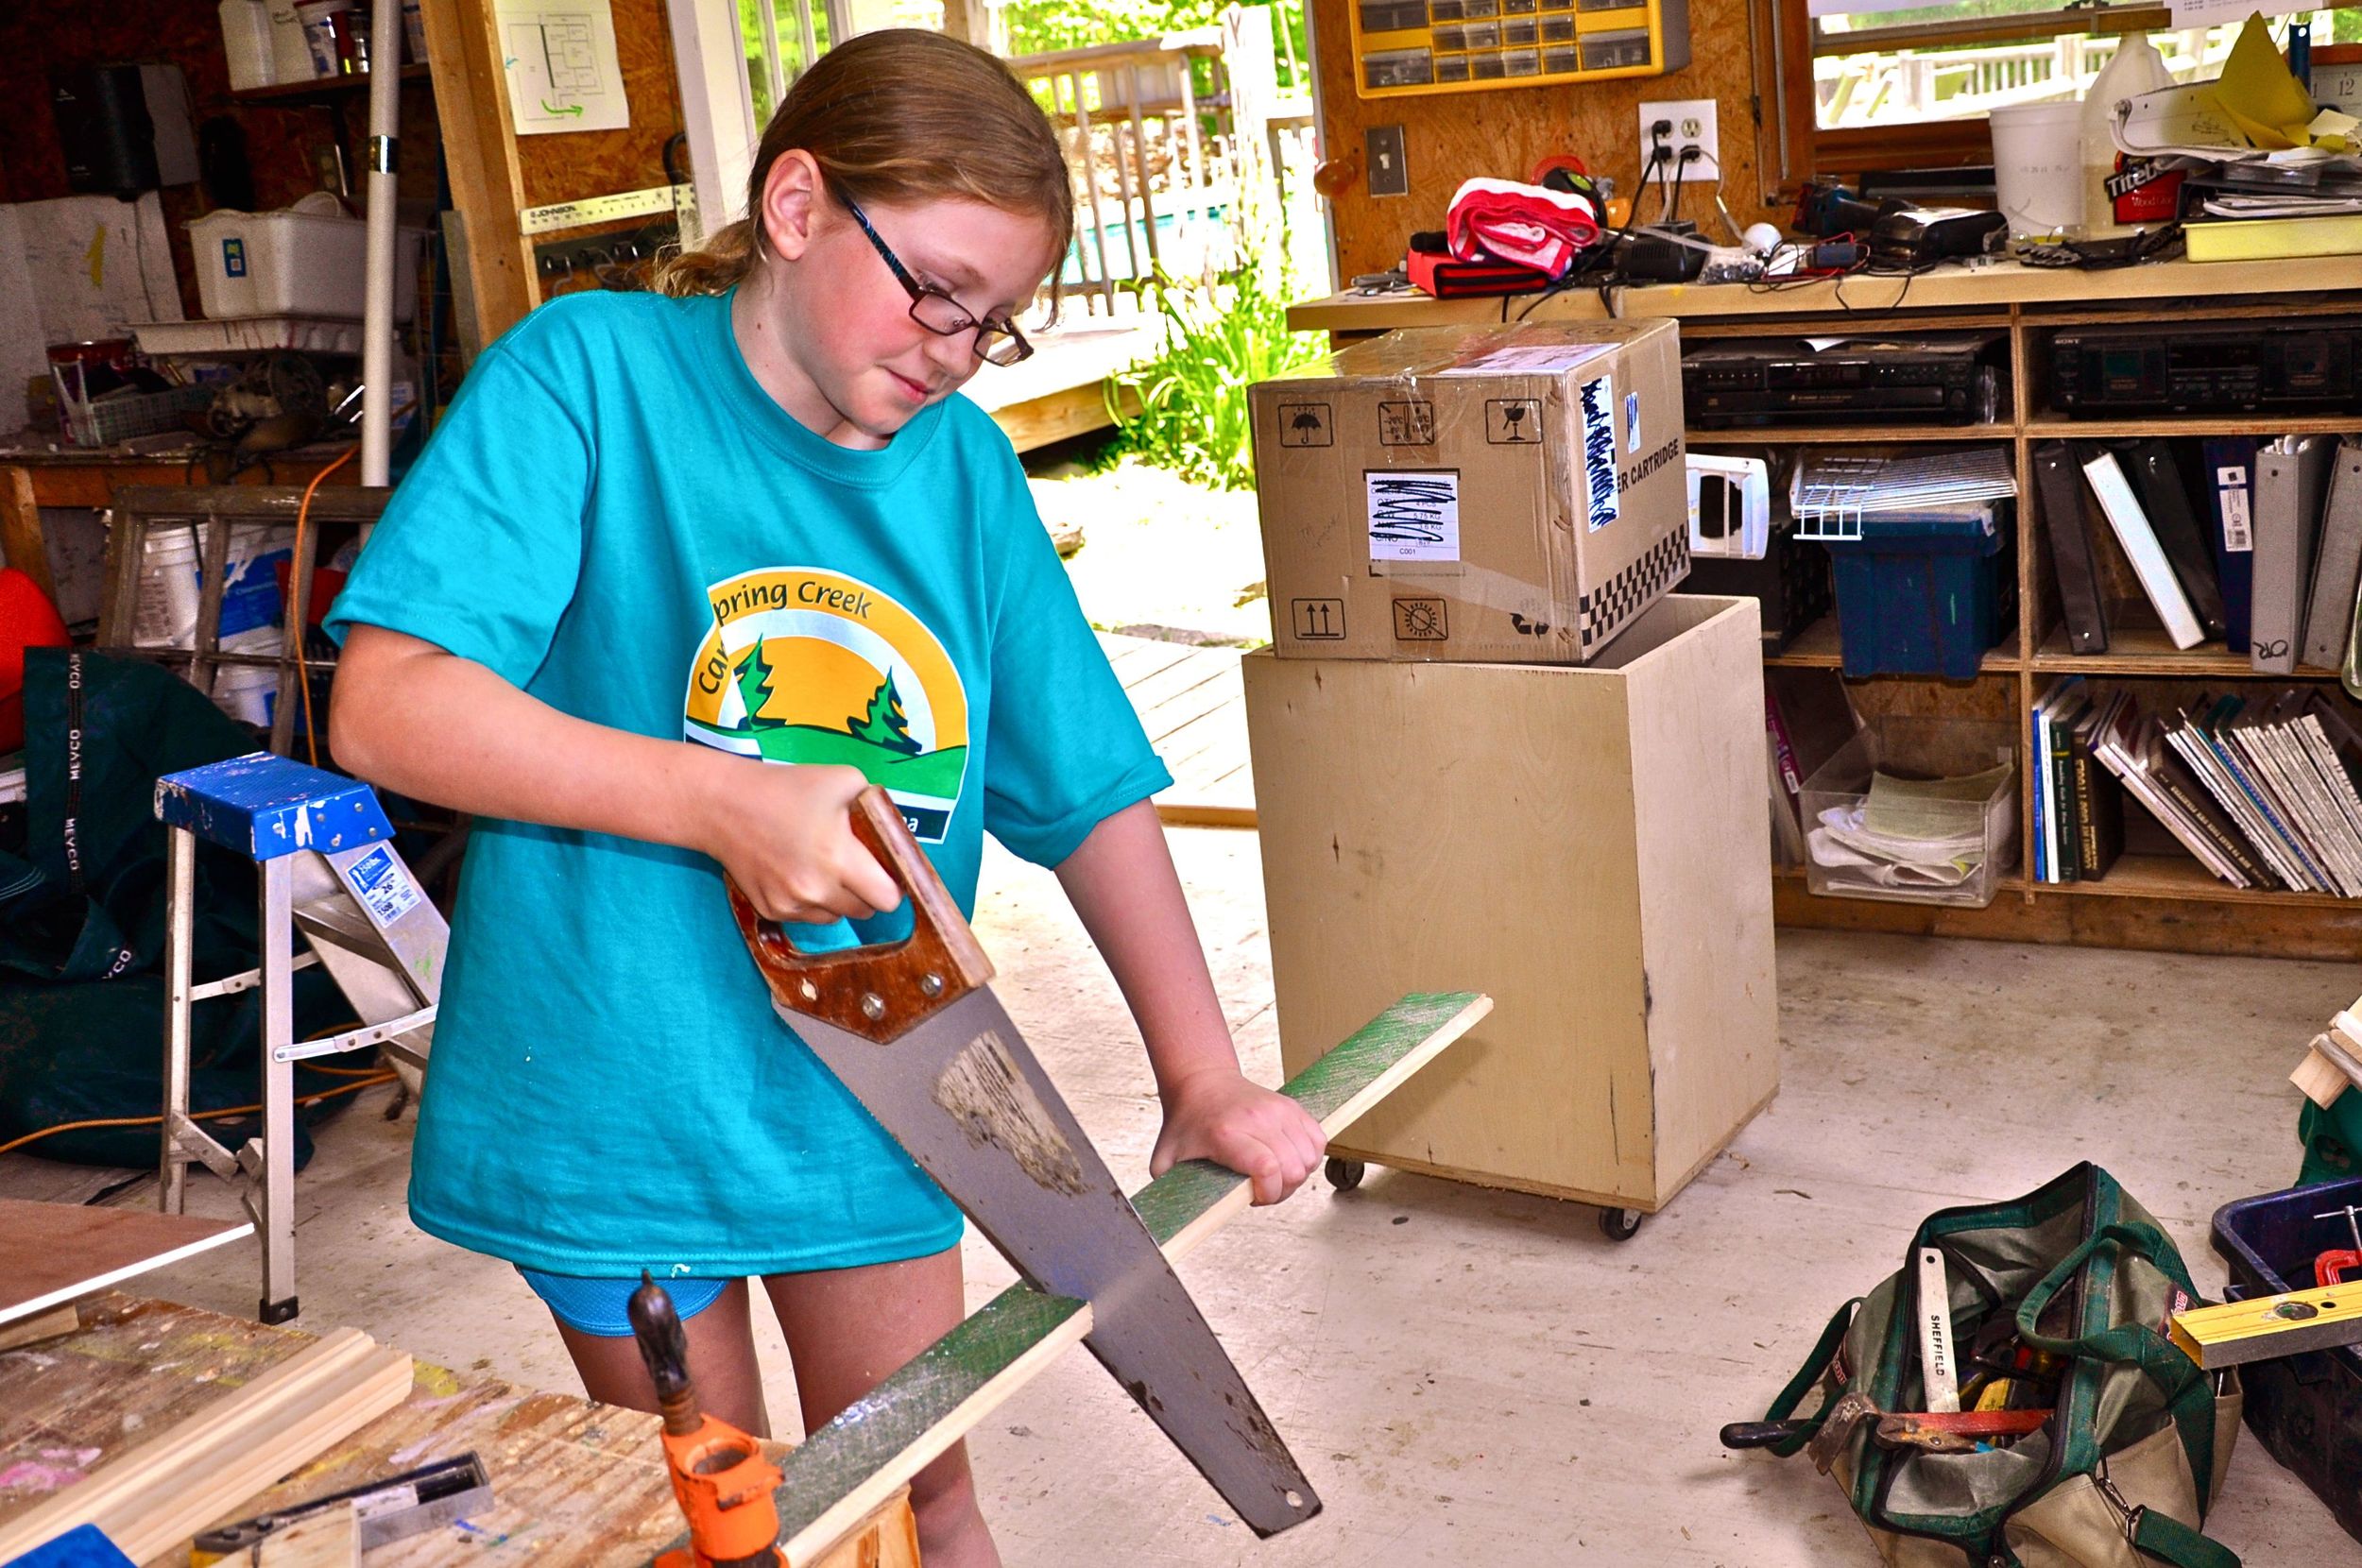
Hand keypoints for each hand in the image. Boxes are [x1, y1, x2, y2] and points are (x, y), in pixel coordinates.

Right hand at [691, 759, 902, 923]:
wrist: (723, 805)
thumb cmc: (785, 788)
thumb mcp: (844, 779)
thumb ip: (877, 807)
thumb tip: (894, 832)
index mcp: (838, 858)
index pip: (888, 899)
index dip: (892, 884)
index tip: (886, 870)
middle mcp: (816, 890)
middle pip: (865, 912)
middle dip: (867, 891)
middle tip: (854, 863)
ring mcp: (791, 905)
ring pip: (836, 917)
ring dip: (839, 898)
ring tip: (822, 864)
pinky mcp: (771, 911)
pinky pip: (807, 917)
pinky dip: (811, 901)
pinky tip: (797, 870)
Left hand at [1151, 1068, 1325, 1205]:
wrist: (1202, 1082)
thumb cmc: (1186, 1123)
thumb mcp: (1165, 1160)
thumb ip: (1169, 1192)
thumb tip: (1172, 1223)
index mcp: (1226, 1133)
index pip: (1266, 1167)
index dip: (1269, 1193)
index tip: (1254, 1198)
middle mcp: (1257, 1118)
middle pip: (1293, 1167)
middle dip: (1282, 1190)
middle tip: (1262, 1190)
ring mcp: (1278, 1109)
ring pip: (1309, 1157)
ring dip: (1296, 1176)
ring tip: (1273, 1176)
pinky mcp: (1292, 1106)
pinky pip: (1318, 1140)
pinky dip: (1309, 1157)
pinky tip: (1288, 1161)